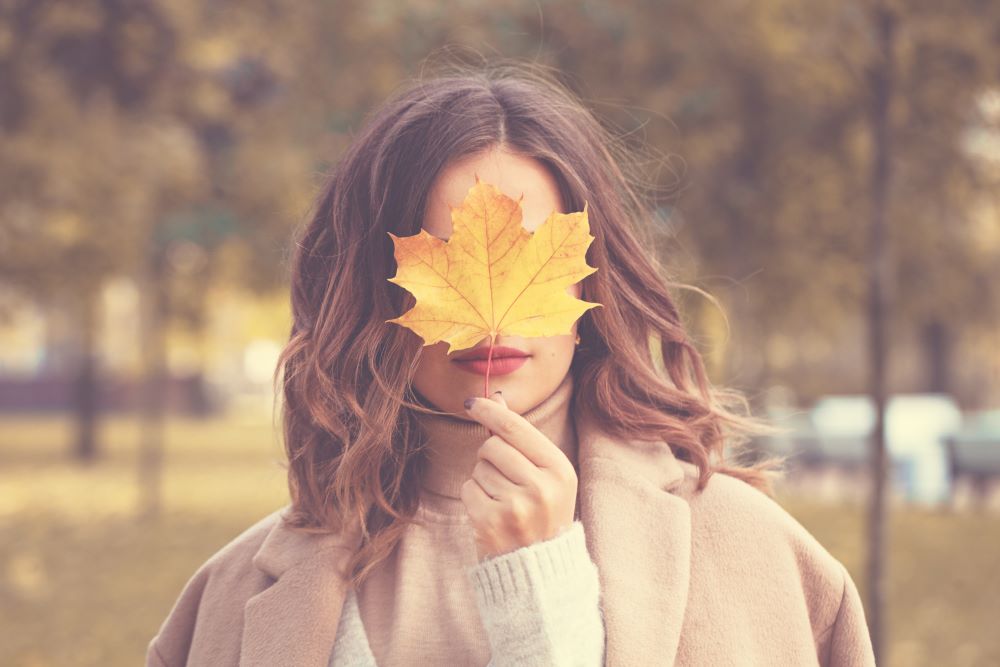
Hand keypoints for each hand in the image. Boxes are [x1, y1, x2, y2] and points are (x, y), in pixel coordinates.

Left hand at [460, 390, 578, 560]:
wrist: (539, 570)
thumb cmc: (542, 514)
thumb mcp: (546, 475)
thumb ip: (521, 436)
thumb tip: (496, 397)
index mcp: (560, 471)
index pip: (515, 428)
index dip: (490, 411)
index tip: (473, 402)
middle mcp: (541, 487)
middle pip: (492, 446)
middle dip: (490, 456)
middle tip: (507, 480)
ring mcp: (516, 507)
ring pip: (478, 468)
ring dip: (483, 480)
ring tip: (504, 501)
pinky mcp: (491, 523)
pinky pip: (468, 489)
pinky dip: (473, 497)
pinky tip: (491, 513)